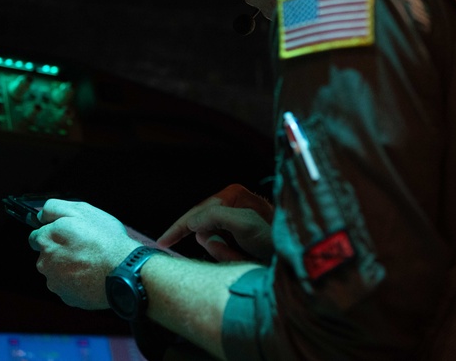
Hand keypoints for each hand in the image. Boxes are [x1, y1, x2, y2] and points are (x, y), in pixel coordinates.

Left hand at [28, 200, 139, 309]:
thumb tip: (41, 215)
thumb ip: (54, 208)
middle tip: (83, 247)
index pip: (36, 236)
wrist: (122, 271)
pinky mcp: (66, 297)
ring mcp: (55, 282)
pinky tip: (91, 274)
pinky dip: (77, 281)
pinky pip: (68, 286)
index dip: (53, 233)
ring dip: (69, 267)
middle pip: (47, 255)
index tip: (67, 235)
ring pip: (57, 272)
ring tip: (91, 262)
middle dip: (61, 251)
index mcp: (46, 239)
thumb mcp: (81, 211)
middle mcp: (45, 262)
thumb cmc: (104, 240)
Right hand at [157, 184, 273, 262]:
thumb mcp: (245, 224)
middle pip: (204, 229)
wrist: (294, 260)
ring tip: (243, 258)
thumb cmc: (275, 240)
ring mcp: (236, 220)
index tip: (161, 244)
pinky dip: (230, 258)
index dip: (177, 229)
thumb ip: (216, 217)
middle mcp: (233, 204)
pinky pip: (223, 250)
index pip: (196, 213)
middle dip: (215, 247)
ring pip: (213, 242)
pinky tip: (244, 258)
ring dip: (225, 254)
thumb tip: (192, 223)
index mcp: (233, 195)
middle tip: (229, 255)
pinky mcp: (240, 236)